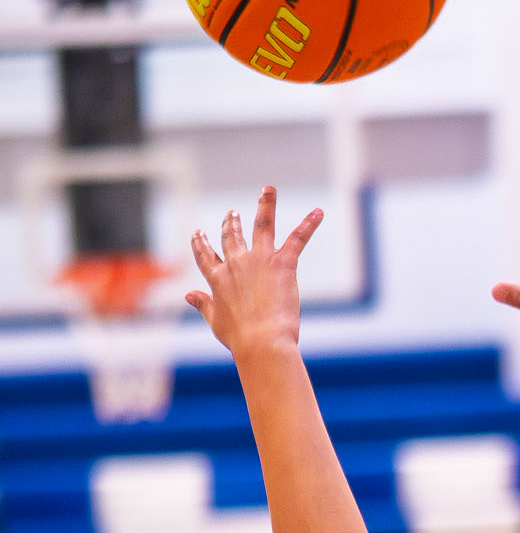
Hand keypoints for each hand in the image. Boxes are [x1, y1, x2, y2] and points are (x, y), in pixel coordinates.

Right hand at [186, 185, 323, 360]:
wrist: (262, 342)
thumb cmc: (240, 339)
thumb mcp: (216, 322)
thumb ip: (202, 305)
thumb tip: (188, 295)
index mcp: (217, 280)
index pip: (205, 256)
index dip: (201, 243)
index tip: (198, 233)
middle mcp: (235, 264)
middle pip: (231, 237)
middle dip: (230, 224)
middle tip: (231, 214)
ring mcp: (259, 260)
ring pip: (262, 225)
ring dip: (265, 205)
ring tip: (268, 190)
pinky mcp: (282, 264)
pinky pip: (297, 238)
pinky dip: (309, 224)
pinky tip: (319, 213)